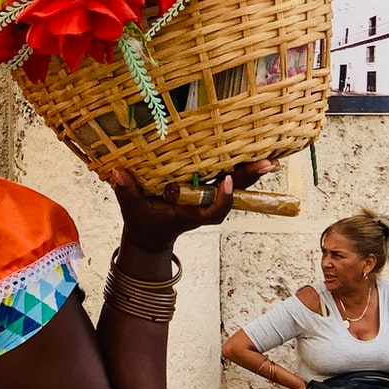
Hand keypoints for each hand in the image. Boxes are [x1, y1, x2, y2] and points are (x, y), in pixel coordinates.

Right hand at [107, 160, 277, 253]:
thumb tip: (116, 172)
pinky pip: (227, 176)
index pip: (213, 212)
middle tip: (268, 164)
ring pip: (235, 185)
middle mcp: (204, 205)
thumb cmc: (142, 222)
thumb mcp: (131, 209)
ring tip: (272, 158)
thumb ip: (125, 191)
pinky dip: (241, 167)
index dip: (223, 199)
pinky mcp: (206, 189)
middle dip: (249, 178)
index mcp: (190, 213)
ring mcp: (208, 197)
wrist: (150, 237)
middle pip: (233, 193)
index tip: (228, 182)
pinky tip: (255, 151)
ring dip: (253, 172)